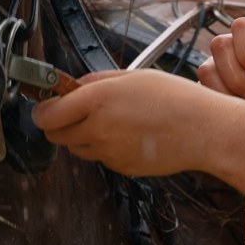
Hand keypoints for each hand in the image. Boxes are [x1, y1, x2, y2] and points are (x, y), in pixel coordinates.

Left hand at [30, 68, 225, 177]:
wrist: (203, 130)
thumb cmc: (175, 98)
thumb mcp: (132, 76)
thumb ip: (96, 82)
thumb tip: (73, 87)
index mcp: (97, 100)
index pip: (47, 114)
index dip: (42, 110)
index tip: (46, 105)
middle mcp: (97, 129)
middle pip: (56, 135)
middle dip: (59, 123)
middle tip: (75, 111)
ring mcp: (108, 152)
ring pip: (77, 148)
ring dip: (81, 136)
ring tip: (110, 121)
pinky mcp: (120, 168)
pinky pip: (100, 157)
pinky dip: (105, 148)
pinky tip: (128, 135)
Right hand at [200, 19, 244, 124]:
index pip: (243, 27)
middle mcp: (238, 54)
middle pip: (221, 43)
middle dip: (239, 74)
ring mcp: (221, 71)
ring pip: (208, 67)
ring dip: (231, 89)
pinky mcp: (209, 90)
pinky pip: (202, 88)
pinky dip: (222, 100)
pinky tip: (237, 108)